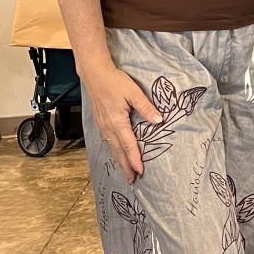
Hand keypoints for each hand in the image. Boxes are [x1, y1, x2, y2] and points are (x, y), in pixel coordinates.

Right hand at [83, 64, 161, 181]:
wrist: (95, 74)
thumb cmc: (114, 81)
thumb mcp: (134, 92)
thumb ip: (146, 107)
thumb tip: (159, 120)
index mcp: (117, 121)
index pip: (128, 145)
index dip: (135, 159)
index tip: (140, 171)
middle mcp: (108, 126)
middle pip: (118, 151)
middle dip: (126, 166)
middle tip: (133, 180)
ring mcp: (102, 125)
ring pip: (112, 148)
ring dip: (119, 161)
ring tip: (126, 172)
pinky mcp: (100, 122)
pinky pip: (107, 141)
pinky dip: (113, 151)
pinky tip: (117, 154)